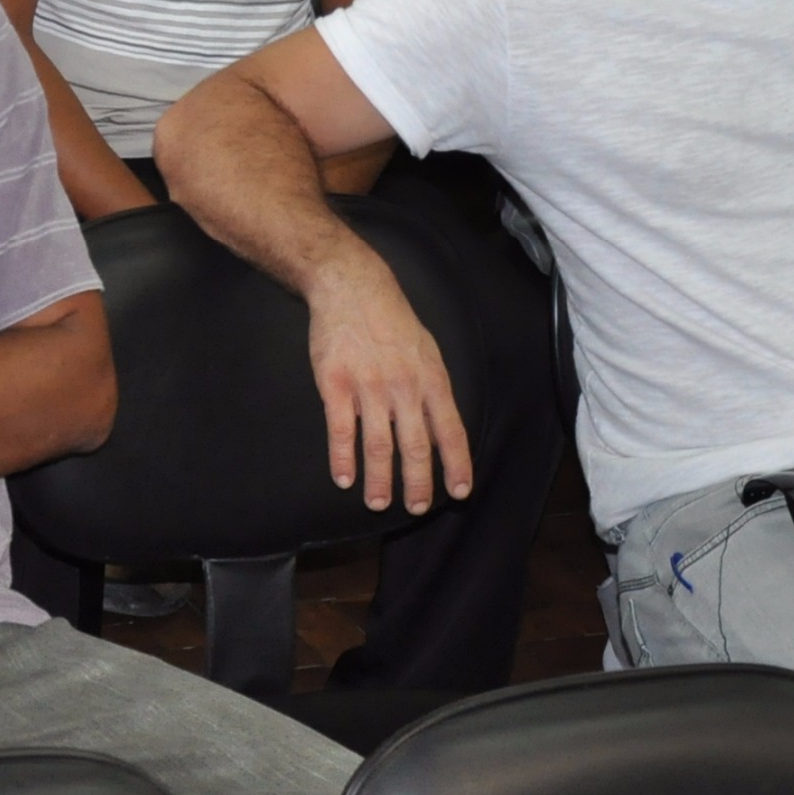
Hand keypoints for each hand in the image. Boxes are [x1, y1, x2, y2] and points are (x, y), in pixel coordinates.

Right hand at [306, 258, 469, 515]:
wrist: (351, 286)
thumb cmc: (392, 320)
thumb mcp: (426, 351)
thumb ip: (432, 391)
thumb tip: (438, 432)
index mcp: (431, 379)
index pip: (450, 431)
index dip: (456, 465)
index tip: (458, 492)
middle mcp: (404, 387)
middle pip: (414, 446)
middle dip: (417, 483)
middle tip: (416, 508)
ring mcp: (368, 386)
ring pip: (378, 445)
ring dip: (379, 480)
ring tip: (378, 503)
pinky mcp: (336, 384)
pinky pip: (341, 430)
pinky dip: (342, 458)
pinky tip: (344, 478)